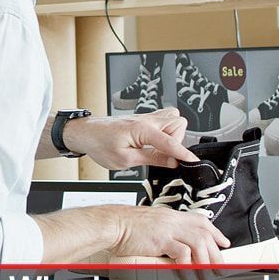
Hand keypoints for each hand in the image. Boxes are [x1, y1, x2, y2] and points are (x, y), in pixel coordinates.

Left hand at [62, 108, 197, 168]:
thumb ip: (152, 159)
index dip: (184, 154)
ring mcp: (146, 117)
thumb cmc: (99, 144)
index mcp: (142, 129)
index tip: (193, 162)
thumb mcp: (125, 160)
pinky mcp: (144, 119)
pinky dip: (165, 131)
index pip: (171, 142)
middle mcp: (147, 120)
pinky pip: (164, 120)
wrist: (86, 133)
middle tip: (164, 154)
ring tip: (159, 148)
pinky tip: (154, 143)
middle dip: (177, 140)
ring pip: (173, 119)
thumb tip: (172, 162)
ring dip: (172, 134)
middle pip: (178, 123)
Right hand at [110, 206, 229, 263]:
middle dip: (216, 252)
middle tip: (220, 266)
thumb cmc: (126, 227)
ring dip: (205, 260)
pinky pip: (182, 252)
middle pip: (204, 233)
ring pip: (198, 242)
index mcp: (171, 216)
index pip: (201, 221)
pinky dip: (188, 264)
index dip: (215, 232)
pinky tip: (187, 272)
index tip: (223, 243)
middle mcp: (172, 220)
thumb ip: (166, 233)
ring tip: (206, 273)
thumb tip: (177, 248)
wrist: (112, 224)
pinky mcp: (160, 239)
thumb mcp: (151, 226)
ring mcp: (167, 228)